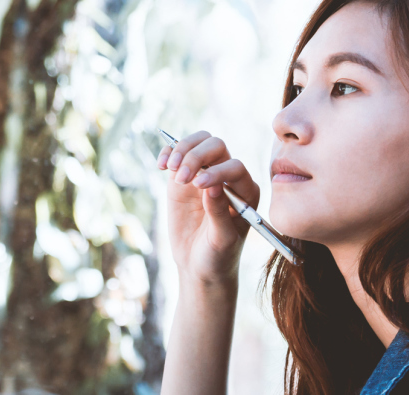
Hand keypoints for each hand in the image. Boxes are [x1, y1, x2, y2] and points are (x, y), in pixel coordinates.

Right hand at [157, 131, 259, 285]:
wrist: (199, 264)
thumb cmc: (218, 254)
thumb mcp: (222, 239)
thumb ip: (219, 213)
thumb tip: (211, 185)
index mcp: (246, 191)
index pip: (234, 167)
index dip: (217, 171)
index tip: (198, 186)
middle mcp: (227, 177)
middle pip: (216, 147)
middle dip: (197, 156)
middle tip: (182, 179)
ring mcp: (205, 173)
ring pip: (198, 143)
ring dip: (182, 150)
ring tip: (169, 168)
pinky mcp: (184, 177)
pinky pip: (178, 154)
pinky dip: (169, 152)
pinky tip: (162, 165)